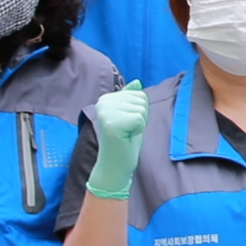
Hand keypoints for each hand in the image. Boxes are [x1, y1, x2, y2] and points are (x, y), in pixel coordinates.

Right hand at [85, 85, 146, 200]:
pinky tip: (126, 136)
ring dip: (140, 124)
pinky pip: (140, 118)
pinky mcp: (113, 122)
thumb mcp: (130, 115)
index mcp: (106, 98)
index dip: (139, 111)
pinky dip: (139, 130)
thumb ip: (131, 98)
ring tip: (127, 133)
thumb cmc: (125, 139)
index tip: (127, 123)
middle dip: (141, 117)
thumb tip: (137, 82)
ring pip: (142, 109)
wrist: (115, 163)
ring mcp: (106, 111)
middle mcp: (103, 102)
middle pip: (141, 100)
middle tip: (128, 130)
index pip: (139, 94)